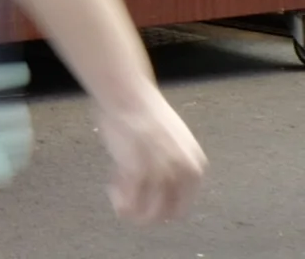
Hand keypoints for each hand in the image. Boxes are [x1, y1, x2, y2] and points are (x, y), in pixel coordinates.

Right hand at [97, 90, 204, 222]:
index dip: (162, 206)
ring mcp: (161, 174)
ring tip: (118, 194)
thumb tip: (161, 185)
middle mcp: (183, 174)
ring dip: (131, 210)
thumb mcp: (173, 142)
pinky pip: (129, 202)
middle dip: (146, 213)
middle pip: (168, 214)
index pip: (183, 205)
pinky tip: (112, 188)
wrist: (127, 93)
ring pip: (149, 214)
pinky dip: (120, 202)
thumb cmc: (143, 110)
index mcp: (195, 167)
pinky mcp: (138, 172)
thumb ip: (172, 165)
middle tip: (129, 201)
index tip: (145, 200)